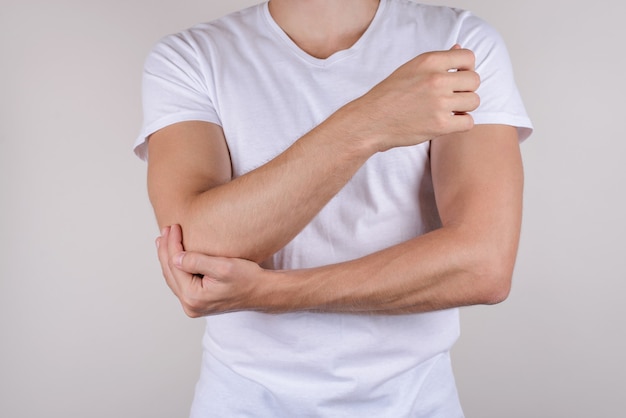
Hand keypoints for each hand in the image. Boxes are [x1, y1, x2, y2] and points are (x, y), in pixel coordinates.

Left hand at [156, 225, 265, 316]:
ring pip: (174, 278)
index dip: (172, 244)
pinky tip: (177, 256)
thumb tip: (175, 257)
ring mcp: (193, 306)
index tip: (173, 226)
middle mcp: (190, 305)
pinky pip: (181, 282)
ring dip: (169, 258)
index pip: (175, 265)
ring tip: (165, 241)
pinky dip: (178, 267)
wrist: (263, 292)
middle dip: (166, 250)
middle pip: (170, 273)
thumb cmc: (248, 278)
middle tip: (166, 230)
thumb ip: (197, 261)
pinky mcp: (199, 302)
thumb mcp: (224, 266)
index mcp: (194, 297)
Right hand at [348, 45, 480, 150]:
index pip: (468, 57)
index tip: (457, 78)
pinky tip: (448, 122)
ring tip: (449, 109)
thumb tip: (458, 48)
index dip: (466, 68)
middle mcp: (436, 79)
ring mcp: (439, 103)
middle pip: (474, 80)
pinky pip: (468, 122)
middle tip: (451, 97)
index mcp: (429, 61)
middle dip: (466, 89)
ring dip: (464, 107)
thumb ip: (436, 61)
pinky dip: (461, 123)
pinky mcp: (440, 125)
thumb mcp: (410, 69)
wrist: (371, 121)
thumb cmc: (389, 95)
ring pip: (474, 101)